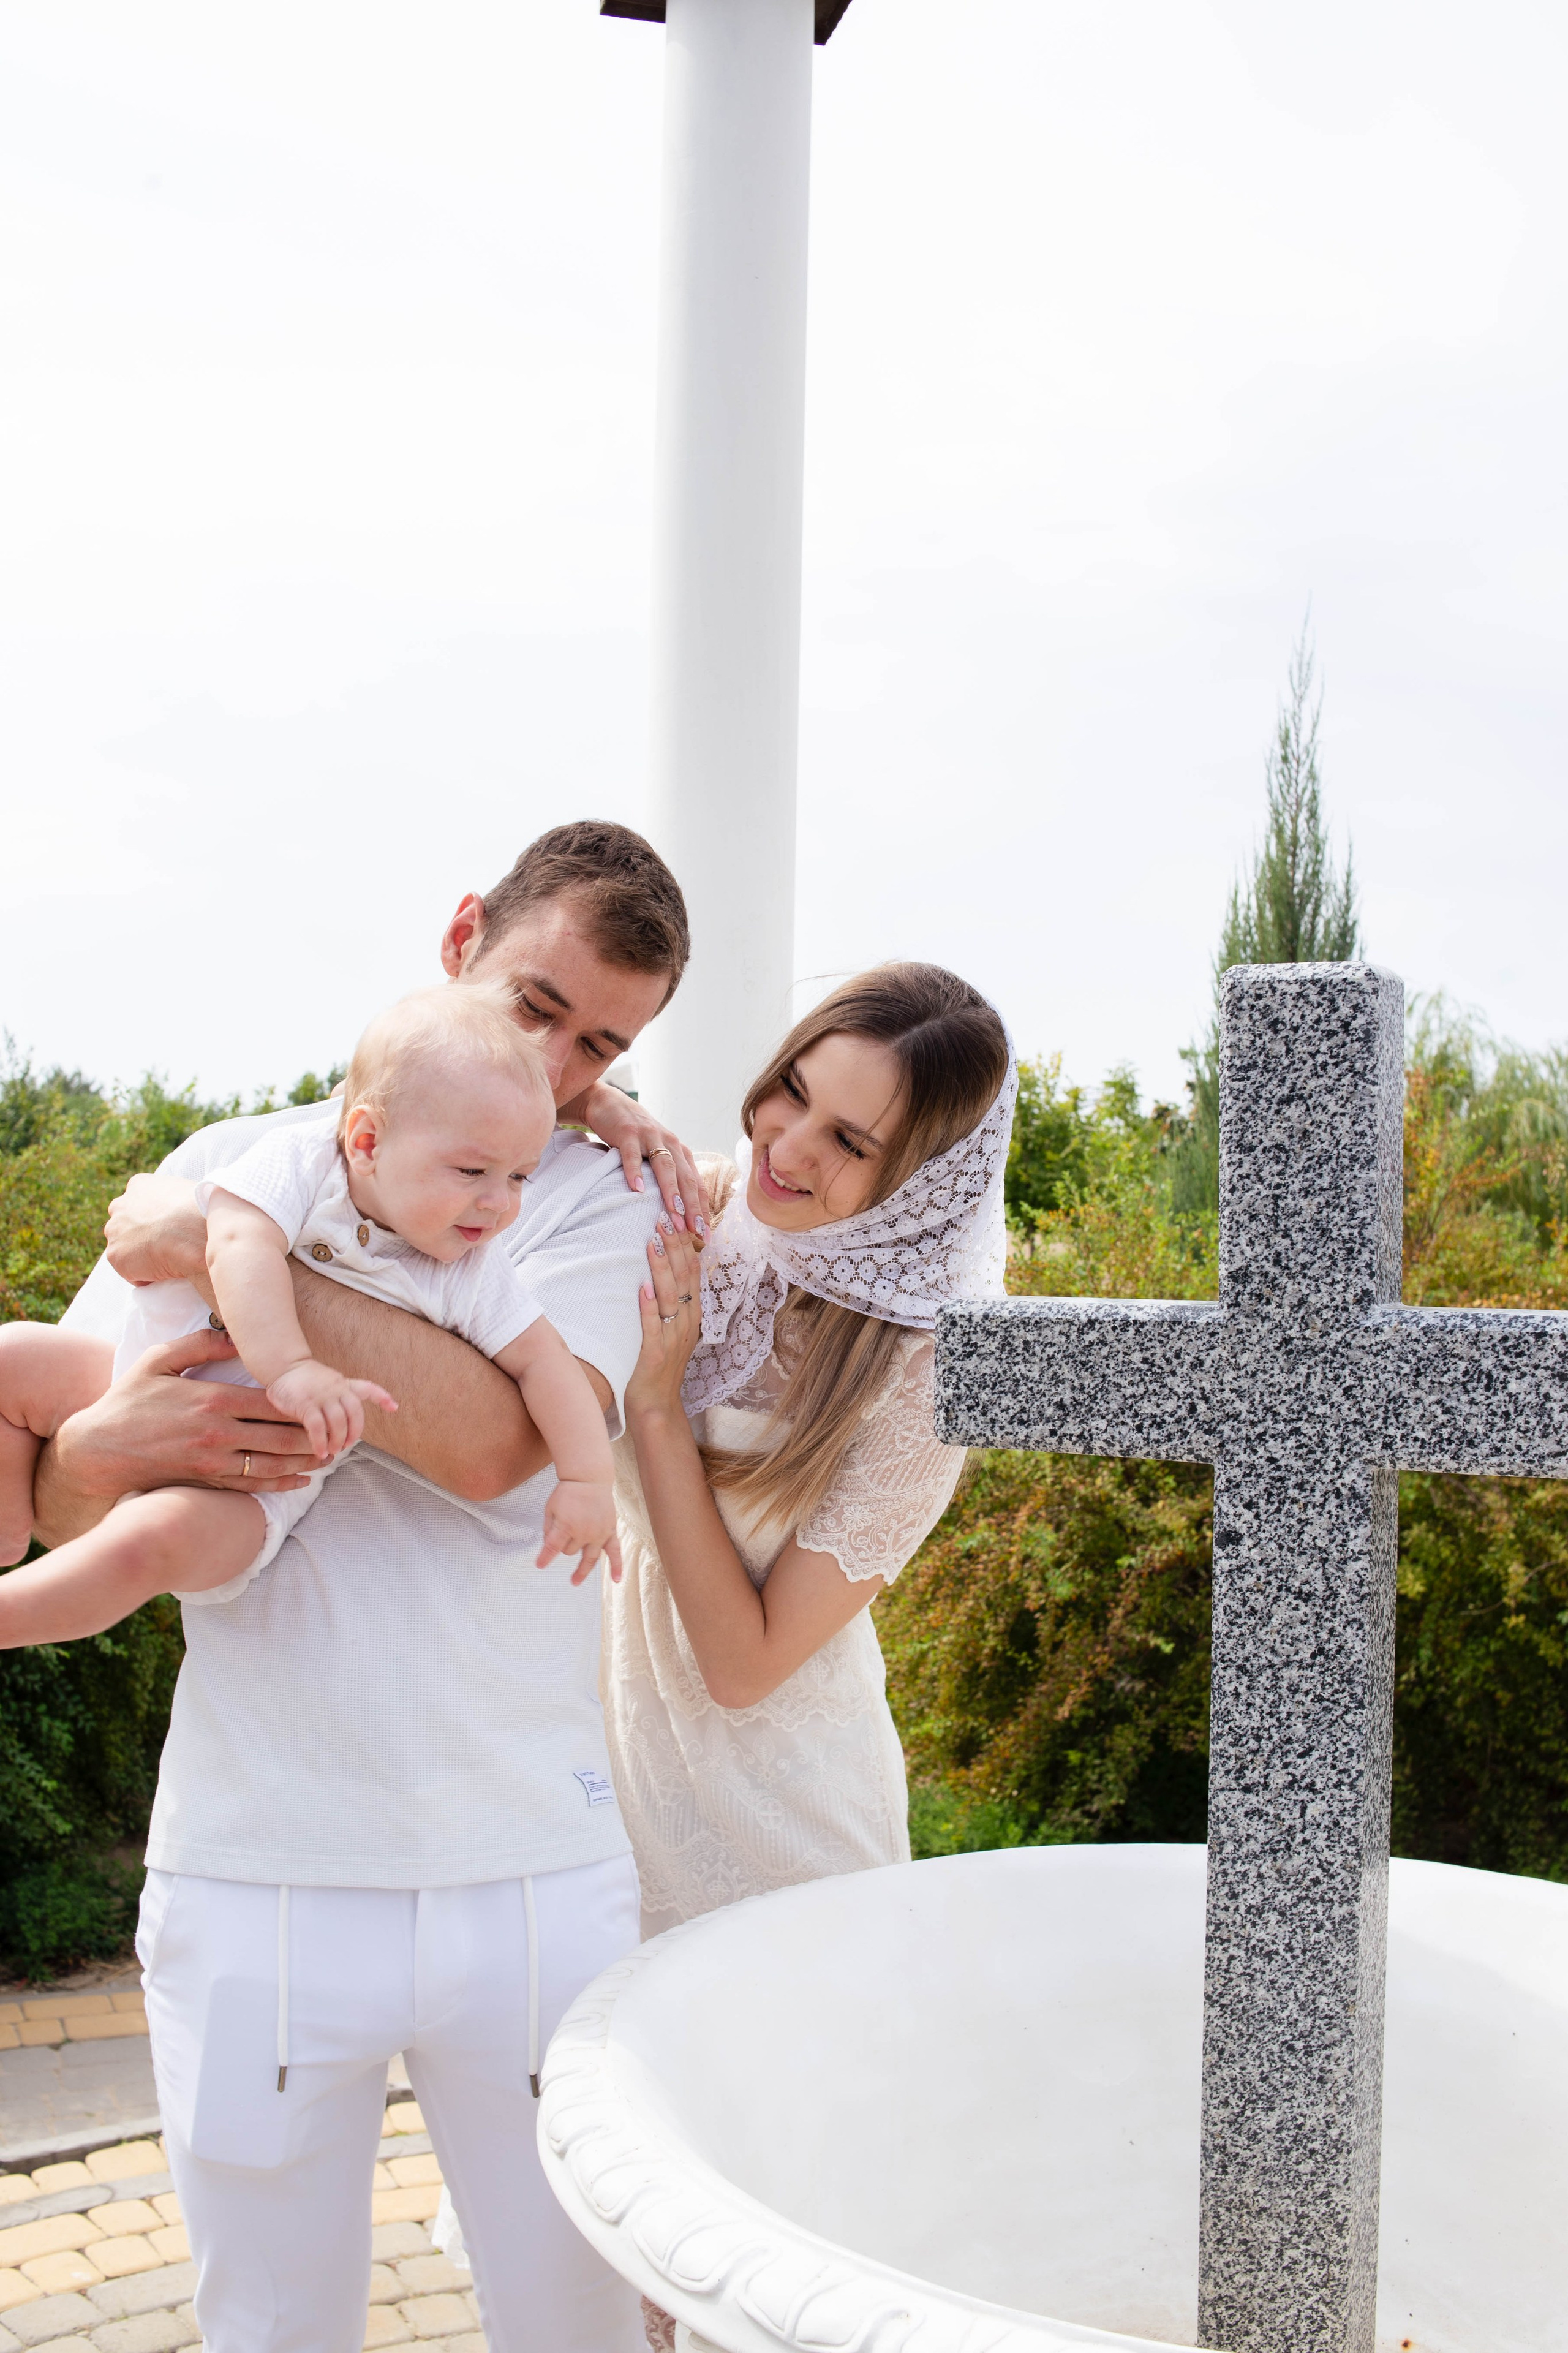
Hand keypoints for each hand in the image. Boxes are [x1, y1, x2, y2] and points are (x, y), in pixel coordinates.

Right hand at [36, 1328, 319, 1545]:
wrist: (97, 1449)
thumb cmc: (128, 1400)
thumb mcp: (159, 1360)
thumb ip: (200, 1346)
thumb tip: (234, 1335)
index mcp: (213, 1399)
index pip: (274, 1402)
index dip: (308, 1404)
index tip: (332, 1400)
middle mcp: (219, 1433)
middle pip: (283, 1435)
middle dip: (318, 1434)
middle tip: (346, 1430)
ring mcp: (214, 1462)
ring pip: (274, 1463)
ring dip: (307, 1460)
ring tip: (333, 1454)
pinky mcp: (206, 1482)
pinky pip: (253, 1486)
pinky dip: (282, 1483)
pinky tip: (303, 1478)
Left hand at [104, 1174, 209, 1288]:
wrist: (196, 1234)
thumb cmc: (201, 1212)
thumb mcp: (189, 1191)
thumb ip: (174, 1198)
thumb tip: (182, 1209)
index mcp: (139, 1185)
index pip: (139, 1203)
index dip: (153, 1218)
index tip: (167, 1228)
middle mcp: (120, 1205)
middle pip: (125, 1224)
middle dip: (139, 1234)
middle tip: (164, 1245)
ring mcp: (115, 1231)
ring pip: (126, 1247)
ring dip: (141, 1255)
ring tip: (166, 1261)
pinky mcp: (115, 1256)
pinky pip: (131, 1271)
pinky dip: (145, 1275)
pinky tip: (164, 1271)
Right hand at [266, 1359, 397, 1461]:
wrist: (285, 1367)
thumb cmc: (307, 1380)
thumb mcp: (329, 1383)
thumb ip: (341, 1397)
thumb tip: (347, 1422)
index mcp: (344, 1384)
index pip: (367, 1388)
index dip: (382, 1398)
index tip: (394, 1408)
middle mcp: (336, 1389)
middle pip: (354, 1413)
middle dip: (353, 1433)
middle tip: (346, 1446)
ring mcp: (321, 1395)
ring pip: (337, 1422)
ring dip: (338, 1440)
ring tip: (333, 1451)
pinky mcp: (305, 1403)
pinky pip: (317, 1427)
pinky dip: (320, 1442)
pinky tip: (319, 1452)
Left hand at [536, 1479, 622, 1585]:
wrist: (589, 1479)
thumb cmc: (568, 1492)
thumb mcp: (550, 1508)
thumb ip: (548, 1529)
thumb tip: (549, 1545)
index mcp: (566, 1525)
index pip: (553, 1548)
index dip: (545, 1558)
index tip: (540, 1565)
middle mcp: (583, 1532)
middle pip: (569, 1552)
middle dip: (564, 1546)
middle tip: (563, 1533)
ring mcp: (598, 1534)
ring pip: (588, 1558)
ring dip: (581, 1570)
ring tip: (574, 1581)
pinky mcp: (610, 1532)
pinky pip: (615, 1552)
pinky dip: (616, 1566)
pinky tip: (616, 1579)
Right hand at [562, 1082, 708, 1240]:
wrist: (610, 1105)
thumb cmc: (636, 1137)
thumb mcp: (657, 1155)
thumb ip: (669, 1176)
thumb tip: (681, 1212)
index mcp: (681, 1152)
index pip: (696, 1184)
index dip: (702, 1209)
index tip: (705, 1235)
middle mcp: (671, 1143)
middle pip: (686, 1178)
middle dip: (692, 1207)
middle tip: (695, 1232)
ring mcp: (650, 1137)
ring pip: (665, 1167)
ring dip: (671, 1192)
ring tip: (674, 1215)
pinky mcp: (628, 1133)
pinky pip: (632, 1155)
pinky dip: (635, 1171)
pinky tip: (637, 1189)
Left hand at [625, 1217, 702, 1425]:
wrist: (656, 1405)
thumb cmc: (657, 1364)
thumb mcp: (671, 1328)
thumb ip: (670, 1300)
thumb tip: (661, 1267)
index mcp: (691, 1313)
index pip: (692, 1270)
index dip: (685, 1243)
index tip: (676, 1216)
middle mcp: (687, 1322)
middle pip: (683, 1276)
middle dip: (674, 1244)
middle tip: (664, 1215)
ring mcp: (673, 1338)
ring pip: (671, 1295)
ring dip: (661, 1266)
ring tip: (652, 1240)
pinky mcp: (656, 1354)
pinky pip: (654, 1325)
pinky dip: (649, 1306)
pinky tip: (642, 1286)